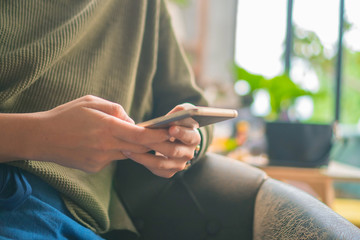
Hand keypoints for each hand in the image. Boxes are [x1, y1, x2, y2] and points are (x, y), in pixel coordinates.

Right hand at [30, 95, 170, 172]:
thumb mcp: (92, 101)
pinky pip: (112, 158)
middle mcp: (106, 146)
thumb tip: (132, 121)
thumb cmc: (66, 115)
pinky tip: (98, 142)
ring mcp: (100, 160)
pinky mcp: (94, 167)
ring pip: (126, 154)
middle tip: (161, 137)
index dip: (158, 136)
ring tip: (119, 133)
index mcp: (107, 127)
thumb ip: (116, 110)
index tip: (170, 133)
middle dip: (153, 143)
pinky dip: (113, 150)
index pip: (141, 135)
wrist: (41, 137)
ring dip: (131, 145)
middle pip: (139, 148)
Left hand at [123, 103, 200, 177]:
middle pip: (173, 151)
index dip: (181, 133)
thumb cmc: (176, 122)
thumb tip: (180, 112)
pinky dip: (142, 162)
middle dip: (156, 144)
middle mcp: (188, 154)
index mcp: (194, 138)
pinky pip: (155, 170)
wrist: (173, 138)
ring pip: (161, 163)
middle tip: (141, 138)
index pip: (190, 137)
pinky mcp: (169, 172)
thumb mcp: (181, 114)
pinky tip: (130, 153)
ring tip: (128, 147)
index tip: (171, 128)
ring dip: (144, 156)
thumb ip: (181, 111)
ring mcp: (179, 165)